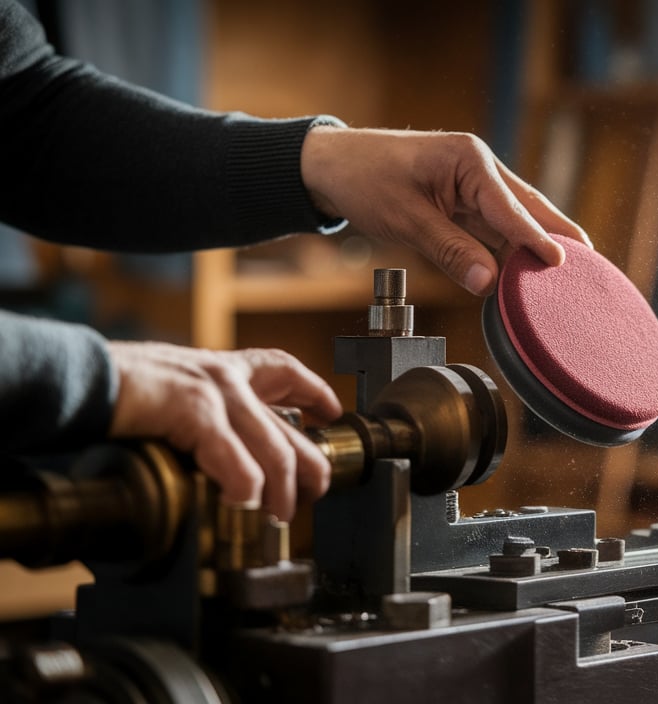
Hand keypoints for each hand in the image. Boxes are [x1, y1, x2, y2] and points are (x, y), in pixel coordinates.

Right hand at [105, 341, 341, 521]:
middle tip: (310, 497)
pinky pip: (237, 459)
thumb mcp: (174, 395)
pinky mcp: (195, 410)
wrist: (77, 379)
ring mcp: (215, 391)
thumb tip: (221, 455)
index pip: (283, 369)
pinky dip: (245, 486)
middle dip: (309, 470)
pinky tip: (243, 502)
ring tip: (278, 515)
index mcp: (222, 368)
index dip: (314, 390)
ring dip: (282, 491)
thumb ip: (203, 418)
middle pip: (291, 429)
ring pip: (274, 450)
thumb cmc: (117, 393)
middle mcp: (227, 375)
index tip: (331, 411)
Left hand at [300, 127, 591, 295]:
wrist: (331, 166)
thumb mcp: (405, 219)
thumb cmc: (364, 179)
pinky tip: (526, 269)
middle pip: (529, 208)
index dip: (537, 239)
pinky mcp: (464, 201)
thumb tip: (488, 283)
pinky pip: (496, 227)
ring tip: (567, 272)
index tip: (562, 263)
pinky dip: (512, 247)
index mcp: (469, 161)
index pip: (512, 208)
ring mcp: (474, 184)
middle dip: (557, 235)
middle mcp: (479, 169)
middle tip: (590, 264)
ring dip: (537, 244)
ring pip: (516, 219)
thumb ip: (450, 251)